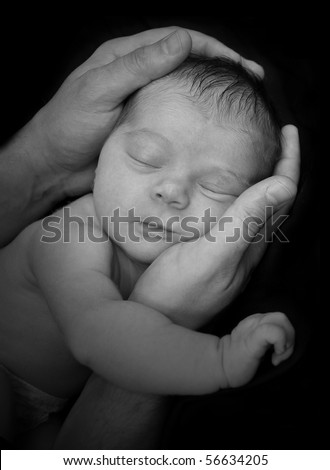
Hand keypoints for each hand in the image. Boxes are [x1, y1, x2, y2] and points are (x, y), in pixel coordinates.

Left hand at [31, 27, 262, 197]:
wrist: (53, 167)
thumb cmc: (68, 126)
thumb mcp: (100, 91)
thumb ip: (138, 66)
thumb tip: (183, 41)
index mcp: (126, 57)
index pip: (178, 42)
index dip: (214, 49)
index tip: (242, 65)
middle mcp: (138, 76)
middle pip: (188, 65)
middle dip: (222, 71)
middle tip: (254, 84)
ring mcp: (143, 103)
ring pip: (185, 93)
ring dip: (213, 96)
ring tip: (243, 105)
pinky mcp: (145, 128)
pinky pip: (177, 120)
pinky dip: (198, 121)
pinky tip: (215, 129)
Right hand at [130, 126, 299, 328]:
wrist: (152, 322)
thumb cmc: (176, 293)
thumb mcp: (210, 254)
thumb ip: (244, 221)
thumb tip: (285, 184)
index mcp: (251, 242)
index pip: (282, 196)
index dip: (290, 162)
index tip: (290, 130)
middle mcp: (246, 246)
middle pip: (275, 200)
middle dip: (282, 165)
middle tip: (279, 135)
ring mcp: (230, 252)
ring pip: (257, 209)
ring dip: (263, 178)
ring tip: (260, 154)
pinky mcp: (212, 254)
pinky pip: (237, 217)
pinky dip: (240, 194)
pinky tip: (225, 189)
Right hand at [220, 311, 294, 387]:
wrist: (219, 366)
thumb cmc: (238, 359)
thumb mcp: (256, 342)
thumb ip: (268, 337)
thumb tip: (286, 343)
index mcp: (256, 321)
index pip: (280, 319)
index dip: (286, 336)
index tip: (278, 354)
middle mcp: (256, 320)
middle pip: (283, 317)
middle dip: (289, 338)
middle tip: (280, 355)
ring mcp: (254, 328)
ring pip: (282, 320)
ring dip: (287, 342)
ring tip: (277, 357)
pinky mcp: (253, 339)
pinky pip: (274, 331)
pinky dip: (281, 344)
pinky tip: (274, 358)